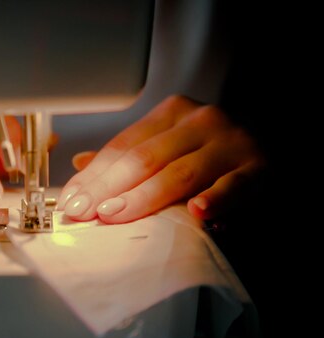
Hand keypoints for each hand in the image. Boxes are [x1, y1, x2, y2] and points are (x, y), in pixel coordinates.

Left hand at [58, 95, 264, 222]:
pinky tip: (197, 212)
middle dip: (108, 188)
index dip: (94, 175)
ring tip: (114, 215)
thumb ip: (131, 155)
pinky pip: (233, 185)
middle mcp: (200, 121)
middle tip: (83, 212)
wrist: (274, 153)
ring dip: (144, 197)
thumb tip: (81, 164)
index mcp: (172, 114)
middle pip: (144, 158)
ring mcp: (230, 143)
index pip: (123, 146)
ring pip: (178, 173)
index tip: (71, 201)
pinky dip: (216, 198)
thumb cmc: (213, 155)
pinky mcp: (259, 168)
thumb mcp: (171, 146)